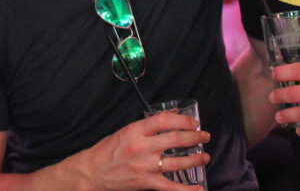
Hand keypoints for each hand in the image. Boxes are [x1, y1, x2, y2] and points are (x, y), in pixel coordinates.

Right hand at [72, 111, 209, 189]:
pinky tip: (199, 188)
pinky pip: (171, 187)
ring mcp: (146, 166)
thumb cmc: (109, 150)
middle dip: (195, 137)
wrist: (94, 171)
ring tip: (204, 157)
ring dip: (196, 159)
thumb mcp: (126, 130)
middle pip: (175, 139)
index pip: (164, 120)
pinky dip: (187, 189)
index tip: (193, 123)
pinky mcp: (147, 182)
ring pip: (178, 162)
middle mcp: (142, 147)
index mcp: (136, 131)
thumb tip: (172, 116)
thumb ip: (148, 125)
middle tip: (204, 136)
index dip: (183, 120)